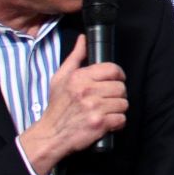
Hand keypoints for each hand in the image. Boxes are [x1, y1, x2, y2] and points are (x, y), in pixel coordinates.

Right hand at [21, 36, 126, 174]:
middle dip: (117, 95)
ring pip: (123, 103)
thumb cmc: (57, 107)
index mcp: (79, 77)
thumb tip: (83, 39)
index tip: (115, 81)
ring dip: (118, 109)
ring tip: (107, 111)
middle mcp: (87, 91)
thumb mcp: (60, 78)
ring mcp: (94, 108)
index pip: (112, 69)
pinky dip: (117, 123)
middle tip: (108, 100)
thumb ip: (75, 57)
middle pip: (121, 87)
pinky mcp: (99, 124)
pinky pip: (121, 119)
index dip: (118, 75)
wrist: (50, 135)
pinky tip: (107, 122)